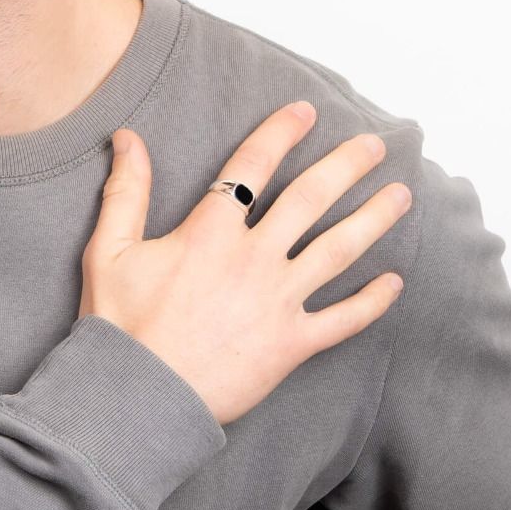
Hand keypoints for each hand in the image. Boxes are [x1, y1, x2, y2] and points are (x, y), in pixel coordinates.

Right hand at [78, 101, 411, 424]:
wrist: (139, 397)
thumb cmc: (120, 326)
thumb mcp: (109, 250)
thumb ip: (126, 191)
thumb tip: (128, 137)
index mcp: (210, 233)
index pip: (252, 167)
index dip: (279, 134)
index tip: (304, 112)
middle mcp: (253, 259)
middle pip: (310, 199)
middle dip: (346, 167)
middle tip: (374, 146)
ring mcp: (278, 302)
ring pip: (338, 251)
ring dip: (373, 219)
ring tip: (401, 196)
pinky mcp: (291, 345)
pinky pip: (343, 320)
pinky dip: (372, 302)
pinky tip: (395, 282)